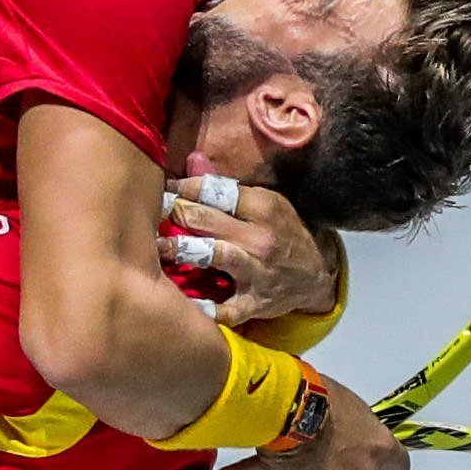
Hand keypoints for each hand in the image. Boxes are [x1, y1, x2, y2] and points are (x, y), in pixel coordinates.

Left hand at [158, 159, 338, 326]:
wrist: (319, 274)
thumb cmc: (285, 232)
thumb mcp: (266, 202)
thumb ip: (226, 187)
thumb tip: (192, 160)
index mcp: (263, 208)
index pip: (215, 191)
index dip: (185, 188)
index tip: (164, 188)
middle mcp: (259, 238)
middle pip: (207, 219)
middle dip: (175, 212)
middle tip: (151, 211)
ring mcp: (257, 271)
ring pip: (214, 255)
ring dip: (182, 249)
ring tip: (157, 246)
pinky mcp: (255, 302)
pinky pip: (228, 309)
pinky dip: (207, 309)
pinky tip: (184, 304)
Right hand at [258, 374, 407, 469]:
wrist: (287, 413)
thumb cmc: (319, 399)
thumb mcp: (352, 406)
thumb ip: (361, 430)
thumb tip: (354, 435)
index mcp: (380, 448)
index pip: (399, 466)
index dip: (387, 462)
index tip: (378, 456)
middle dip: (349, 466)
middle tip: (328, 448)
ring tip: (304, 454)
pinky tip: (290, 466)